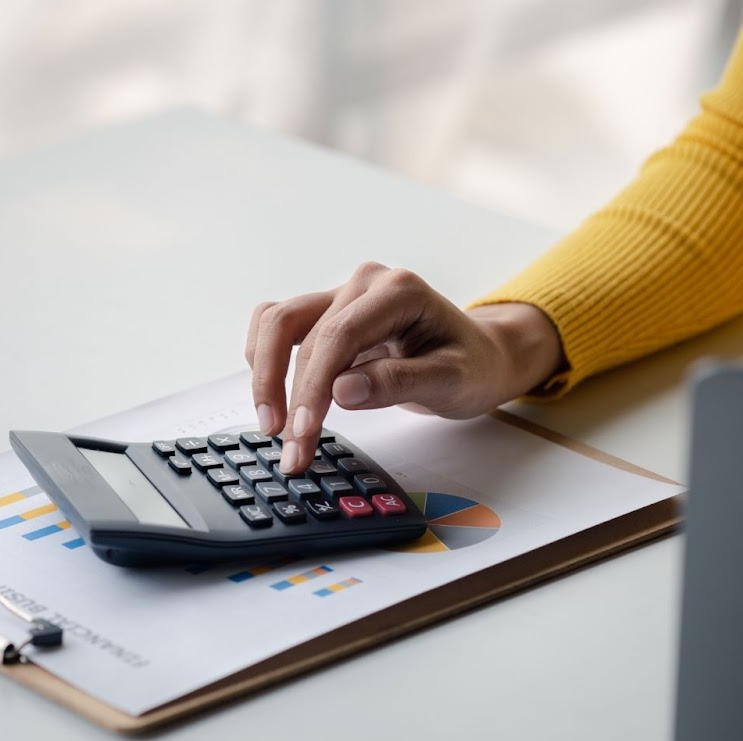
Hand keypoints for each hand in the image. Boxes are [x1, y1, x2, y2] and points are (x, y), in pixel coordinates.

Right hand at [245, 262, 564, 474]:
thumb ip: (399, 383)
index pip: (339, 335)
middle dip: (292, 399)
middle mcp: (364, 284)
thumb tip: (341, 392)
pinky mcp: (325, 312)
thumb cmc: (471, 367)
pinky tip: (271, 396)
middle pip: (304, 336)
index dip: (314, 386)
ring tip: (271, 427)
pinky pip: (276, 325)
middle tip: (292, 453)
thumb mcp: (451, 381)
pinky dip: (264, 357)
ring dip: (265, 377)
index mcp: (399, 291)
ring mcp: (340, 294)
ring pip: (277, 324)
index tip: (303, 432)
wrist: (478, 357)